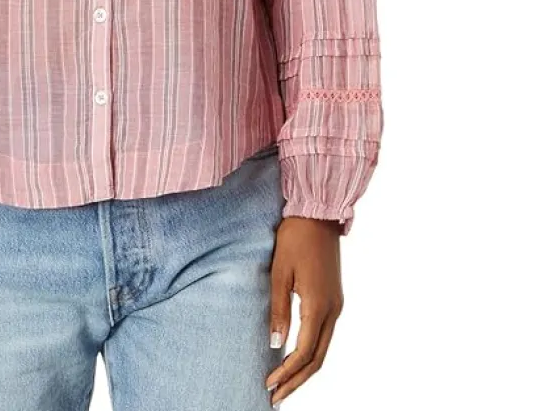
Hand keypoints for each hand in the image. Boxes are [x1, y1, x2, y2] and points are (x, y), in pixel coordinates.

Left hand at [265, 216, 343, 405]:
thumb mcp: (280, 272)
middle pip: (318, 359)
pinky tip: (297, 357)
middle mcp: (333, 310)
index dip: (286, 372)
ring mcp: (337, 305)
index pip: (304, 352)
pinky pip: (325, 335)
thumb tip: (276, 345)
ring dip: (305, 369)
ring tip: (285, 384)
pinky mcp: (334, 298)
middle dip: (297, 380)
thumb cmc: (294, 238)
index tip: (269, 385)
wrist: (317, 214)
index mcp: (319, 306)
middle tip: (276, 397)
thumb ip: (279, 309)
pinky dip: (312, 352)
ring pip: (324, 349)